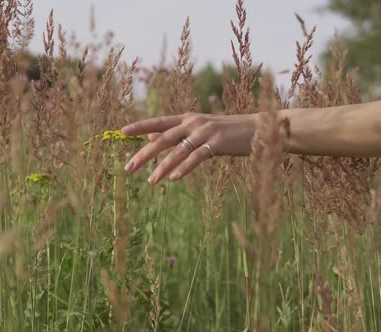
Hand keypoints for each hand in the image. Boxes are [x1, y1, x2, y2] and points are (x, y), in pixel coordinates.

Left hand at [121, 112, 257, 183]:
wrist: (258, 128)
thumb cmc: (228, 132)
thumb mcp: (201, 130)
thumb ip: (178, 134)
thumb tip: (152, 139)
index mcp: (188, 118)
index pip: (159, 122)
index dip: (140, 126)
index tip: (122, 132)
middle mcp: (194, 123)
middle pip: (164, 138)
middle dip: (145, 154)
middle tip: (128, 168)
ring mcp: (206, 132)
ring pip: (178, 150)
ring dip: (163, 166)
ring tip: (151, 181)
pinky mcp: (218, 143)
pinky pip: (197, 157)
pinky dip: (184, 168)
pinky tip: (173, 178)